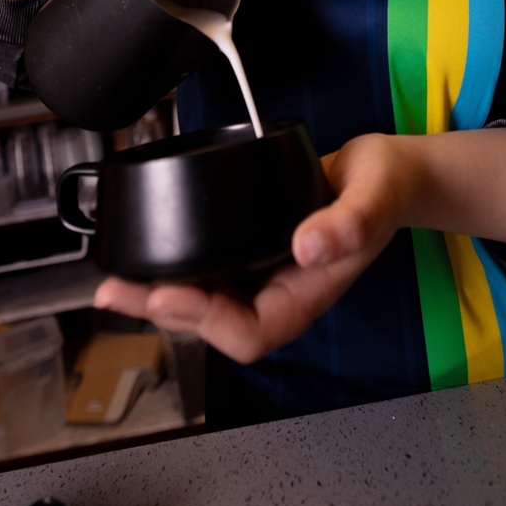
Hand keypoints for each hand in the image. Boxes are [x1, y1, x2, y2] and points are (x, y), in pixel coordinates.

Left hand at [94, 125, 505, 362]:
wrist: (389, 174)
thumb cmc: (388, 187)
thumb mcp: (375, 196)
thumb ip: (349, 223)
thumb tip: (307, 245)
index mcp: (309, 292)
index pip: (251, 331)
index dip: (207, 321)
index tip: (170, 292)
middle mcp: (281, 292)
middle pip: (214, 323)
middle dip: (162, 310)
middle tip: (117, 290)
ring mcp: (264, 274)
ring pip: (204, 301)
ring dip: (159, 294)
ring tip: (116, 280)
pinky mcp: (252, 250)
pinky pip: (209, 272)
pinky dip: (175, 268)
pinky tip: (148, 257)